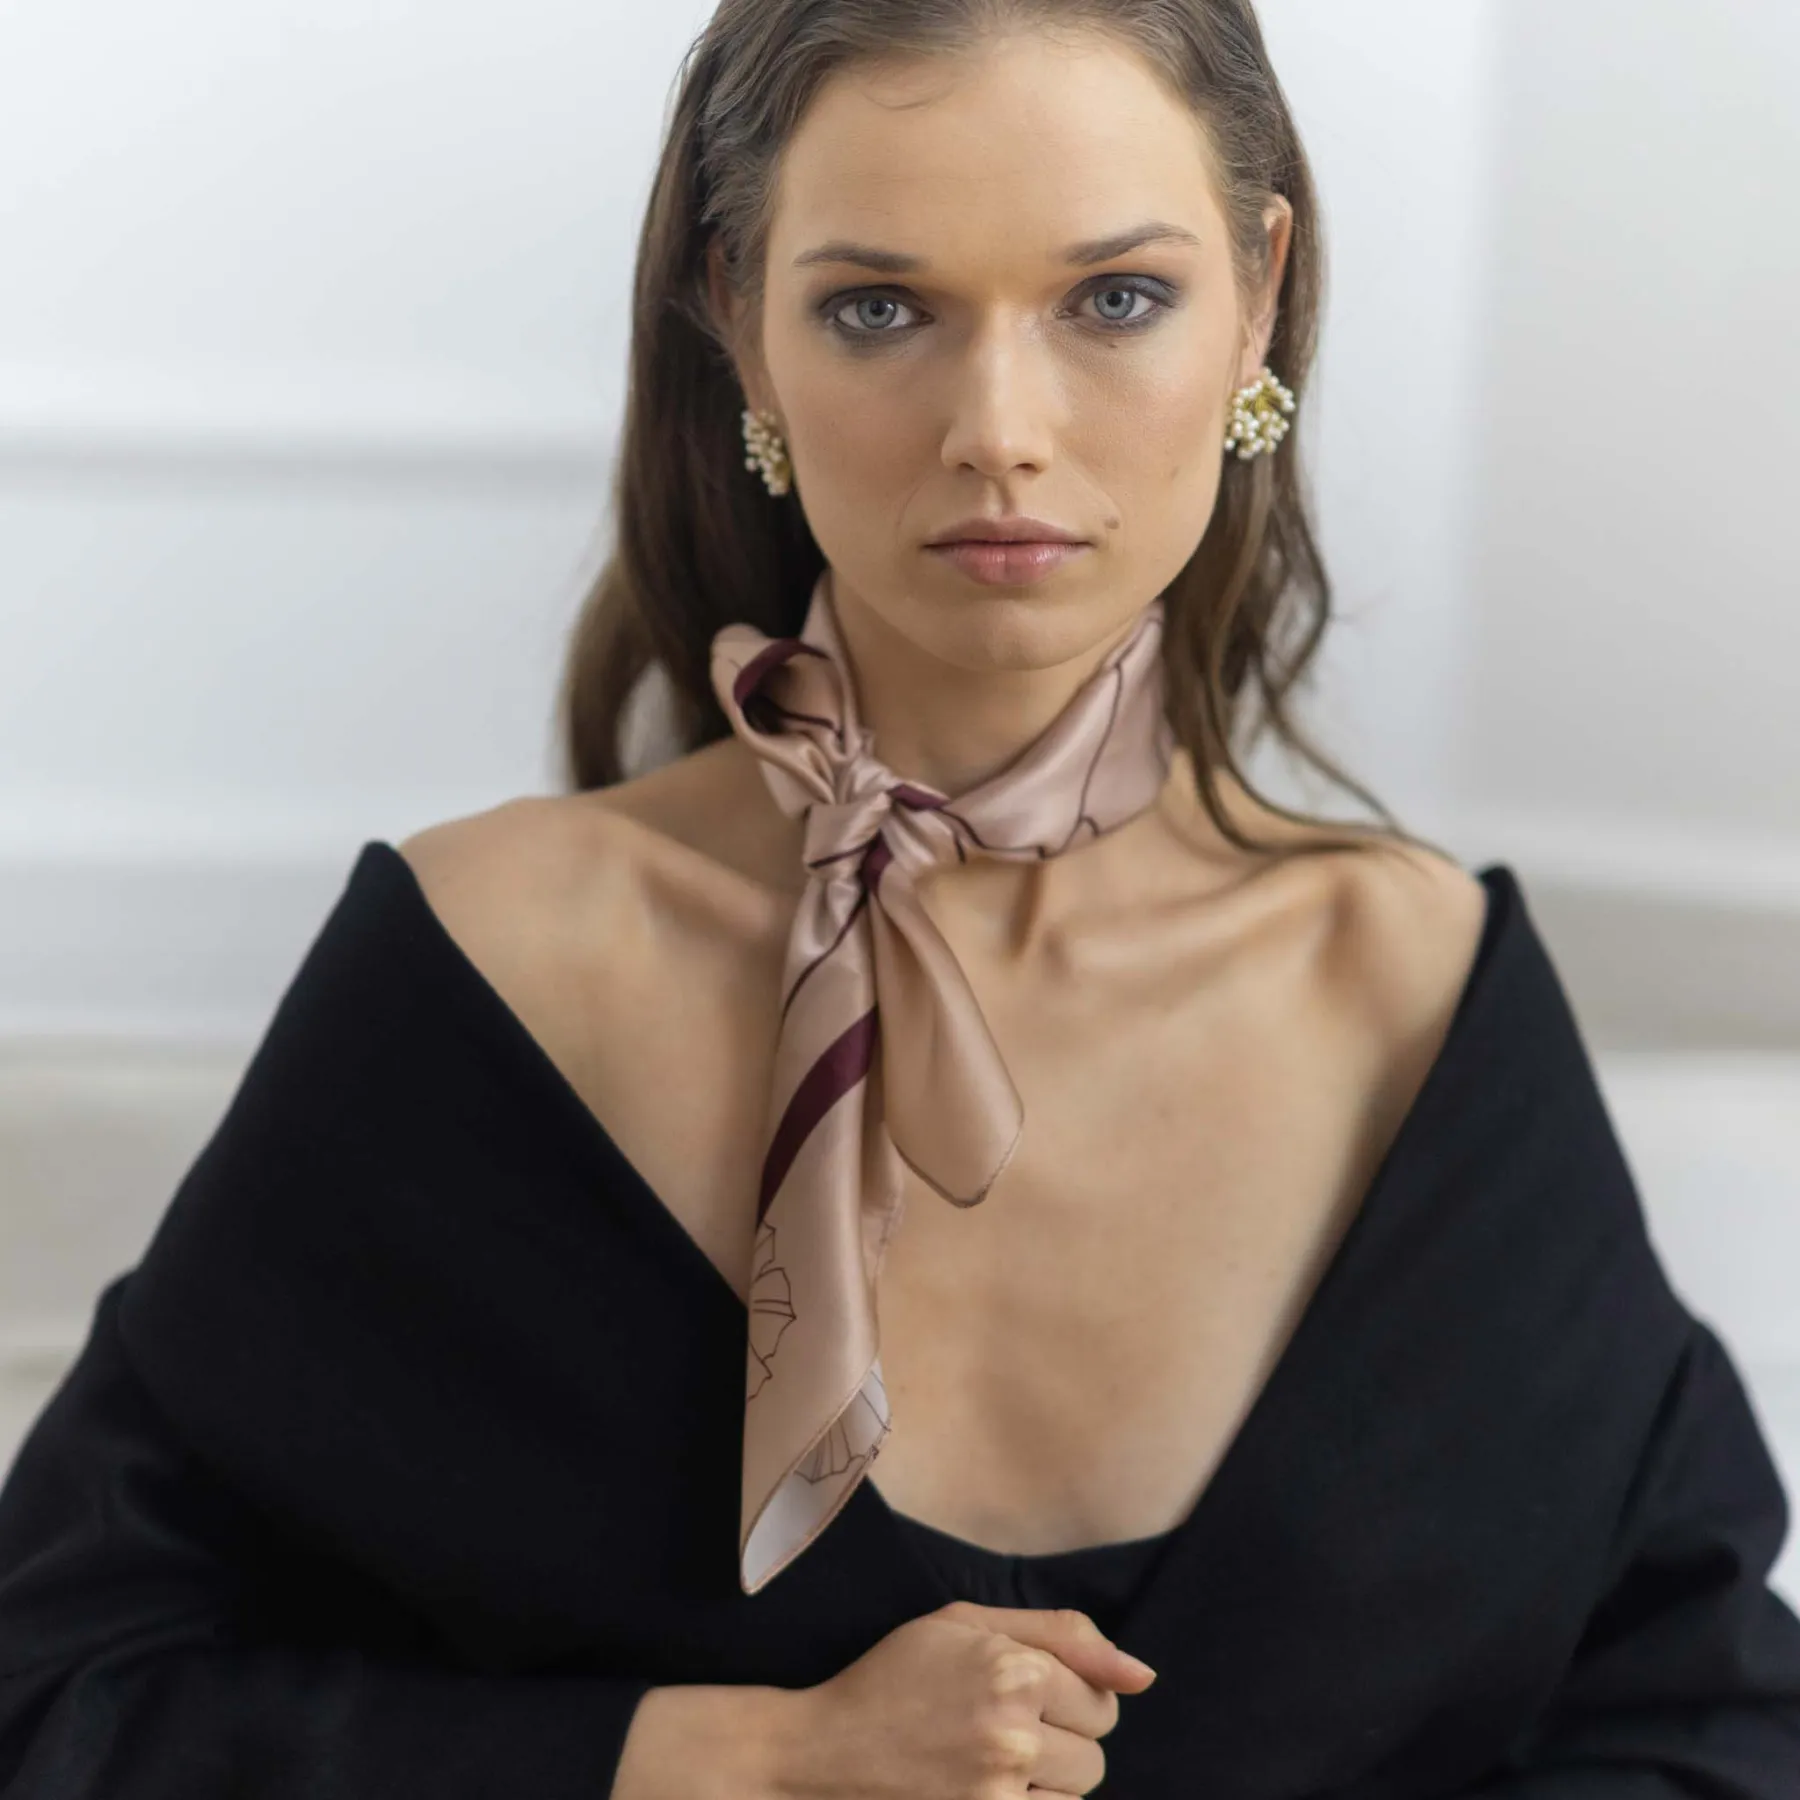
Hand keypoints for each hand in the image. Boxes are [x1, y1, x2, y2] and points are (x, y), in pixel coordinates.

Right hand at [771, 1600, 1157, 1798]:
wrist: (824, 1752)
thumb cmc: (896, 1677)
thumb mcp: (967, 1624)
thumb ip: (1062, 1633)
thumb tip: (1143, 1674)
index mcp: (1012, 1669)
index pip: (1101, 1699)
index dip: (1069, 1695)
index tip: (1025, 1693)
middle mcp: (1012, 1733)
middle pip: (1096, 1754)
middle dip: (1063, 1740)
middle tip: (1004, 1728)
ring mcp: (998, 1793)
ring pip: (1075, 1795)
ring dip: (1047, 1781)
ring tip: (991, 1760)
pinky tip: (984, 1787)